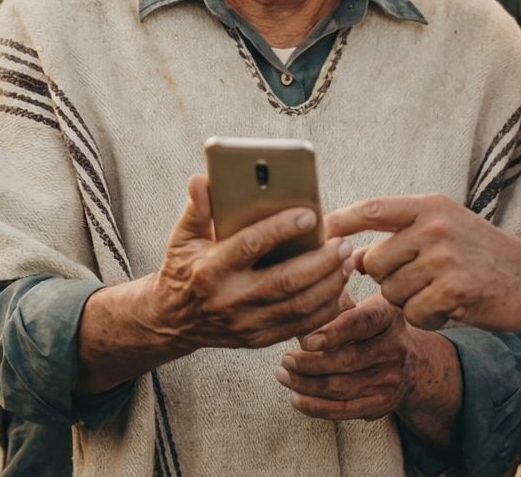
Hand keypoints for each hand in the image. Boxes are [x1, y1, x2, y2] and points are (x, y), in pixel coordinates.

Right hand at [144, 174, 353, 350]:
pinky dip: (324, 309)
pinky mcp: (258, 339)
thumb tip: (201, 180)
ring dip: (329, 284)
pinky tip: (339, 289)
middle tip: (342, 243)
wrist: (174, 320)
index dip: (281, 228)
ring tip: (347, 262)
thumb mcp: (182, 236)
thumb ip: (197, 208)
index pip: (251, 244)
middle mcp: (229, 298)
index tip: (309, 214)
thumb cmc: (184, 269)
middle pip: (285, 280)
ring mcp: (245, 323)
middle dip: (320, 261)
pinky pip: (299, 326)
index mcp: (210, 268)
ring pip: (298, 306)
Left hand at [277, 292, 426, 421]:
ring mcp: (392, 379)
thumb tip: (298, 318)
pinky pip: (344, 410)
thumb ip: (336, 307)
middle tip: (284, 360)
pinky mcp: (383, 403)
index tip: (305, 340)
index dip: (333, 332)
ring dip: (305, 384)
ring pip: (341, 388)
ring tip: (283, 375)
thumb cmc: (372, 326)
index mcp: (388, 316)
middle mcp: (396, 348)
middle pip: (348, 360)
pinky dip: (315, 406)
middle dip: (309, 363)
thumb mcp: (363, 306)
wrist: (411, 362)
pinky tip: (296, 397)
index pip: (361, 323)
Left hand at [327, 194, 520, 331]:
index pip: (372, 209)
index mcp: (430, 206)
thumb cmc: (485, 256)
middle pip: (373, 262)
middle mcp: (435, 226)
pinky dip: (428, 317)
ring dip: (409, 301)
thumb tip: (350, 257)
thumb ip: (401, 238)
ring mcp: (444, 258)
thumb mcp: (445, 230)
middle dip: (386, 279)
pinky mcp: (454, 290)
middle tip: (419, 281)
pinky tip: (452, 308)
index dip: (340, 221)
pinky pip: (414, 313)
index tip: (317, 232)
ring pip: (391, 291)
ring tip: (441, 292)